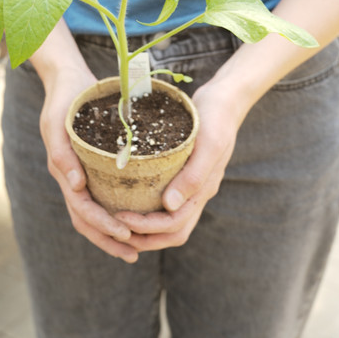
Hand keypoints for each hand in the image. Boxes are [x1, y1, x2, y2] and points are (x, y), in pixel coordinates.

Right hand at [39, 62, 137, 262]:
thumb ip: (62, 154)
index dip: (102, 225)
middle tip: (134, 253)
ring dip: (112, 232)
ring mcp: (80, 172)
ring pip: (93, 212)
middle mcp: (71, 176)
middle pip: (86, 219)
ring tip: (136, 247)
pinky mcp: (92, 164)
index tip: (125, 234)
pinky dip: (115, 211)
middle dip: (108, 239)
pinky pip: (101, 195)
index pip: (81, 209)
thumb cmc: (65, 98)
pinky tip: (136, 216)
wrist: (68, 79)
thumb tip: (76, 186)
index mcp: (63, 170)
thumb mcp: (58, 122)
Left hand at [115, 80, 245, 251]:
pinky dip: (148, 207)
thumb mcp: (208, 145)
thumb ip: (193, 176)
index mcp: (203, 191)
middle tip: (114, 228)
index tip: (119, 217)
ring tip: (117, 221)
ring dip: (146, 228)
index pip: (175, 225)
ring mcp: (191, 184)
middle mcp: (197, 193)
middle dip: (144, 237)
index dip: (147, 228)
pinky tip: (127, 197)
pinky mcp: (183, 172)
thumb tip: (169, 206)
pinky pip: (166, 200)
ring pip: (170, 219)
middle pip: (172, 230)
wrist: (224, 100)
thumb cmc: (217, 119)